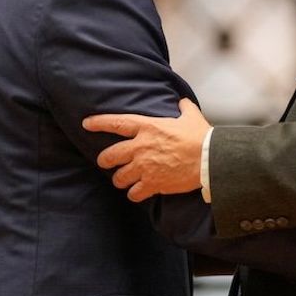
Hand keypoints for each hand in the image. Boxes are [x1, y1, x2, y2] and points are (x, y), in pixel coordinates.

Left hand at [83, 99, 211, 201]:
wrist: (209, 159)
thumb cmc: (201, 137)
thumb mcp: (191, 116)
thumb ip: (183, 108)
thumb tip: (182, 102)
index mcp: (148, 127)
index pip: (116, 123)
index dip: (99, 123)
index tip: (86, 124)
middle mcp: (141, 147)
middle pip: (110, 155)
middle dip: (104, 160)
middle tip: (105, 163)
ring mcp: (145, 167)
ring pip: (119, 177)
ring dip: (120, 180)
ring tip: (124, 181)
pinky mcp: (152, 183)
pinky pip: (134, 193)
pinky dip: (134, 194)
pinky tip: (137, 193)